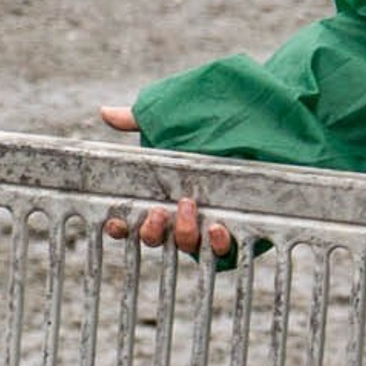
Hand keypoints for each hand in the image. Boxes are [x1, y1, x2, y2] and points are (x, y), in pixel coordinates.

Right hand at [97, 106, 231, 258]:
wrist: (261, 133)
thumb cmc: (211, 134)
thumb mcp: (174, 126)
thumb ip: (140, 121)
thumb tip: (105, 112)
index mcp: (159, 197)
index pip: (130, 221)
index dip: (119, 227)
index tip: (117, 221)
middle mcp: (180, 217)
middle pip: (155, 238)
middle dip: (151, 230)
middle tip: (159, 212)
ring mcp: (206, 228)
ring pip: (186, 246)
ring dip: (183, 233)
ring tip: (189, 206)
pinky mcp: (234, 234)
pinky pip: (222, 253)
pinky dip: (217, 245)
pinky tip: (219, 228)